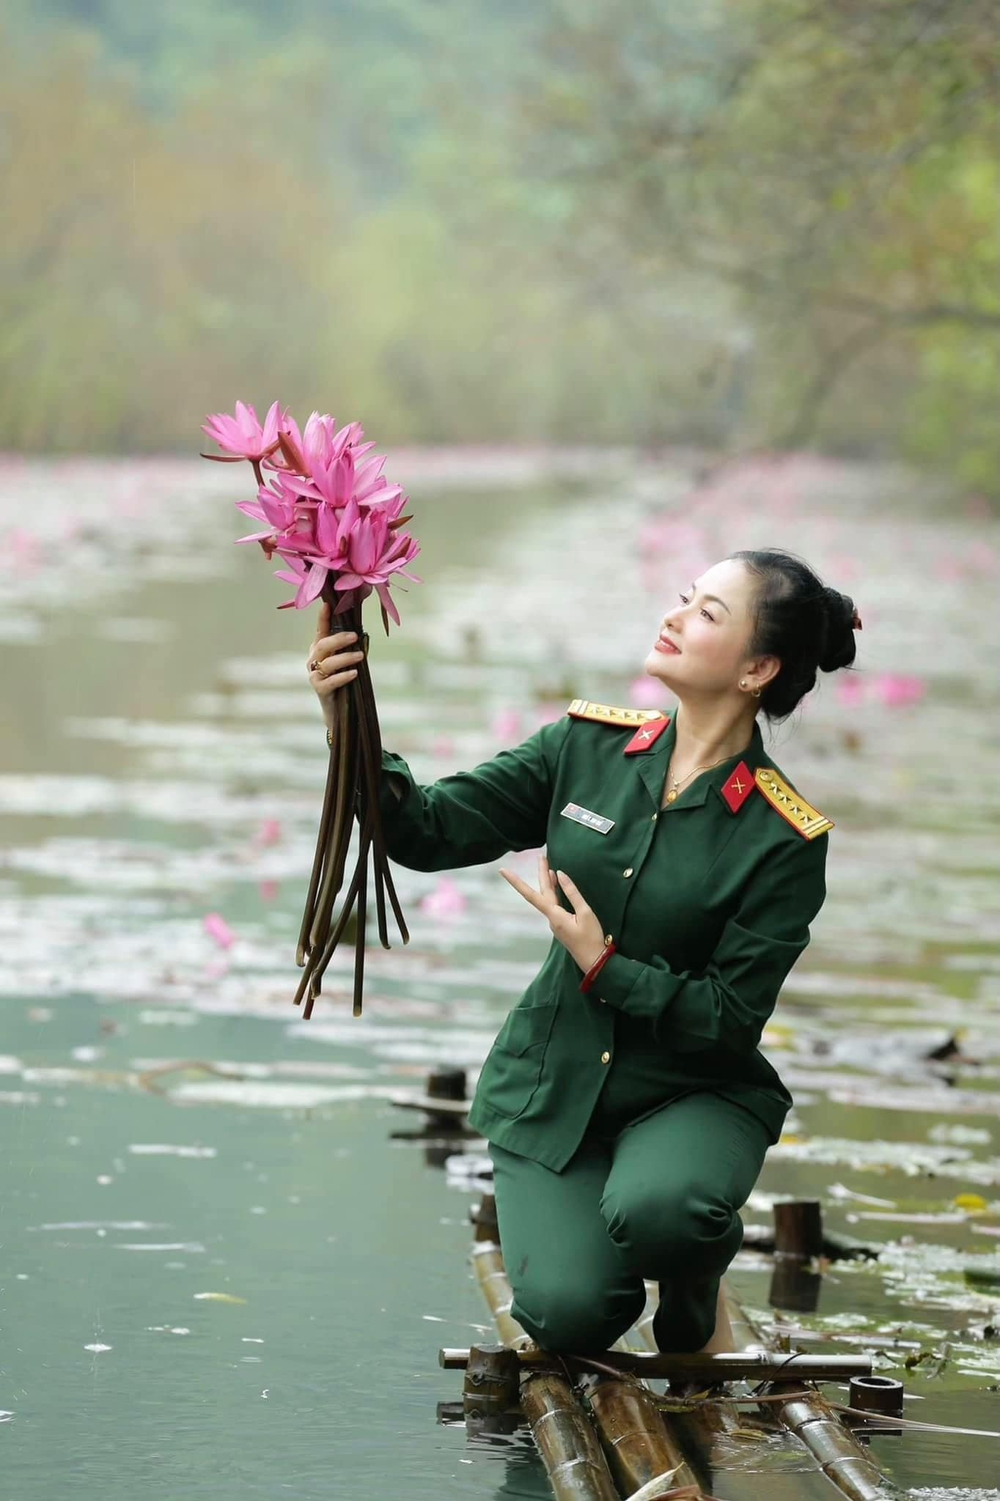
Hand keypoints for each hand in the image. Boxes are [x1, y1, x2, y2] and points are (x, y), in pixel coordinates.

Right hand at [308, 599, 366, 730]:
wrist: (339, 708)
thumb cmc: (344, 680)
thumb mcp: (347, 660)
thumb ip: (351, 647)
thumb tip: (362, 633)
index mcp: (320, 648)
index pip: (320, 630)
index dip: (322, 618)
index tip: (327, 605)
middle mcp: (314, 659)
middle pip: (323, 644)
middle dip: (339, 639)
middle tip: (354, 636)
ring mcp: (314, 674)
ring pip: (328, 662)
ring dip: (345, 658)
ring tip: (361, 656)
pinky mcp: (319, 689)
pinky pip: (330, 681)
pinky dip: (342, 676)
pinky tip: (354, 673)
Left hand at [498, 854, 607, 973]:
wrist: (594, 961)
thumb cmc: (591, 938)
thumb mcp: (585, 912)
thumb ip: (572, 893)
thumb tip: (560, 874)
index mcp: (554, 915)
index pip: (531, 895)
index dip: (516, 882)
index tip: (503, 871)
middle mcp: (551, 918)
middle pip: (542, 892)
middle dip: (542, 873)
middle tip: (541, 856)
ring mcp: (555, 922)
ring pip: (547, 897)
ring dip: (548, 881)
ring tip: (547, 865)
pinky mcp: (561, 924)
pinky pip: (554, 903)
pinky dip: (554, 891)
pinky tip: (556, 884)